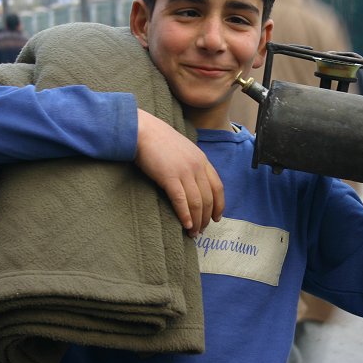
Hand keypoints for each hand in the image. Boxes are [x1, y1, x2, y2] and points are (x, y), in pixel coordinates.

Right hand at [134, 109, 223, 236]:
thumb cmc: (158, 140)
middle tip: (202, 230)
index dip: (219, 205)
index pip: (218, 186)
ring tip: (193, 232)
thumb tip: (192, 181)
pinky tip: (186, 225)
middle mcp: (197, 166)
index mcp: (201, 159)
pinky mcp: (169, 177)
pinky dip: (185, 215)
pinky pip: (181, 200)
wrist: (142, 130)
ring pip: (197, 202)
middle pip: (208, 198)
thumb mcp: (182, 149)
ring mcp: (184, 171)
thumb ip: (190, 163)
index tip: (217, 218)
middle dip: (206, 217)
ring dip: (196, 220)